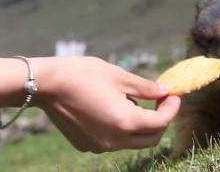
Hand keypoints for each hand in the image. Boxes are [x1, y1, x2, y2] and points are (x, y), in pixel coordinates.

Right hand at [33, 56, 180, 152]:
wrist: (47, 84)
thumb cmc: (84, 74)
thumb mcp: (119, 76)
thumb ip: (146, 88)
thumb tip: (166, 91)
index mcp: (125, 122)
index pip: (160, 123)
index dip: (171, 108)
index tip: (173, 95)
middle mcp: (114, 140)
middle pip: (149, 138)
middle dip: (160, 120)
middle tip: (160, 100)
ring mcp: (99, 145)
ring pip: (131, 141)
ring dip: (139, 124)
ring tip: (129, 99)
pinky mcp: (86, 145)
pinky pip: (112, 140)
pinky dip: (120, 128)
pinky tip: (111, 107)